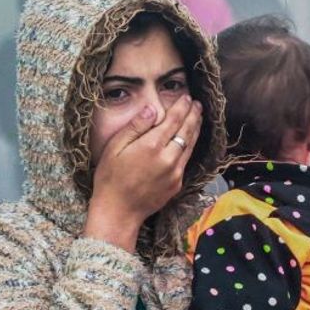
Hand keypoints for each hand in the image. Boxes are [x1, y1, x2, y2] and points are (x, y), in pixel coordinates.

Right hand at [85, 96, 202, 251]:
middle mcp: (168, 158)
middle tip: (197, 104)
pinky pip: (187, 161)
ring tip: (198, 117)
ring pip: (191, 146)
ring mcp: (175, 173)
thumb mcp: (115, 147)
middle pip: (187, 132)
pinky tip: (190, 140)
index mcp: (152, 146)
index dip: (181, 107)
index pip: (173, 120)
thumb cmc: (110, 178)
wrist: (118, 211)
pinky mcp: (177, 184)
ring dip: (196, 130)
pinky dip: (191, 147)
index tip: (186, 97)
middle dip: (193, 115)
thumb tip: (152, 109)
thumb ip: (136, 127)